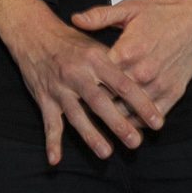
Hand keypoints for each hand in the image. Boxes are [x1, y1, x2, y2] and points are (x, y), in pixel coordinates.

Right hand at [1, 1, 166, 165]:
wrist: (33, 32)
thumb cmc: (71, 41)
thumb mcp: (95, 45)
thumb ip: (116, 65)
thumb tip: (143, 84)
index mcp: (95, 59)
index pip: (123, 84)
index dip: (142, 104)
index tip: (158, 121)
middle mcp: (77, 73)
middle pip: (100, 102)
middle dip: (118, 124)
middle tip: (135, 141)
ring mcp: (59, 87)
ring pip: (76, 115)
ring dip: (91, 135)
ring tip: (106, 153)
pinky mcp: (44, 98)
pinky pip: (49, 123)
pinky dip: (51, 142)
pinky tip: (55, 160)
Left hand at [71, 0, 191, 118]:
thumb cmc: (162, 11)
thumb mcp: (127, 8)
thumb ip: (99, 16)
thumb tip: (75, 19)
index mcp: (127, 52)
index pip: (97, 78)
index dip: (84, 85)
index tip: (74, 89)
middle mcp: (142, 72)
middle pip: (111, 99)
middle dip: (96, 106)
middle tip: (83, 111)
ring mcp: (159, 85)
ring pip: (130, 112)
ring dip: (116, 117)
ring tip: (102, 121)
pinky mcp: (174, 93)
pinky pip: (153, 116)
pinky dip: (139, 121)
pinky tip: (128, 120)